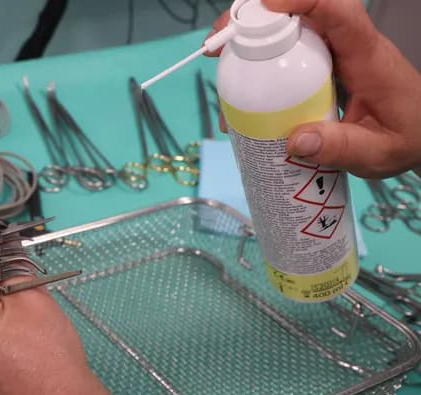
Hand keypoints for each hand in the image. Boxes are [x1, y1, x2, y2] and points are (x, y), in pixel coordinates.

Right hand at [206, 0, 420, 178]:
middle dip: (256, 21)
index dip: (302, 0)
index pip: (339, 11)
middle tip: (218, 45)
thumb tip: (294, 140)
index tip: (263, 8)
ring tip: (221, 65)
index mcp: (367, 57)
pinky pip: (291, 56)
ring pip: (292, 34)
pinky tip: (243, 91)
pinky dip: (263, 65)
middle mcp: (349, 48)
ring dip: (254, 42)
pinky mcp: (325, 70)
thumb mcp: (378, 153)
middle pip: (302, 15)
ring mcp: (335, 57)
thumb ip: (340, 148)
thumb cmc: (409, 138)